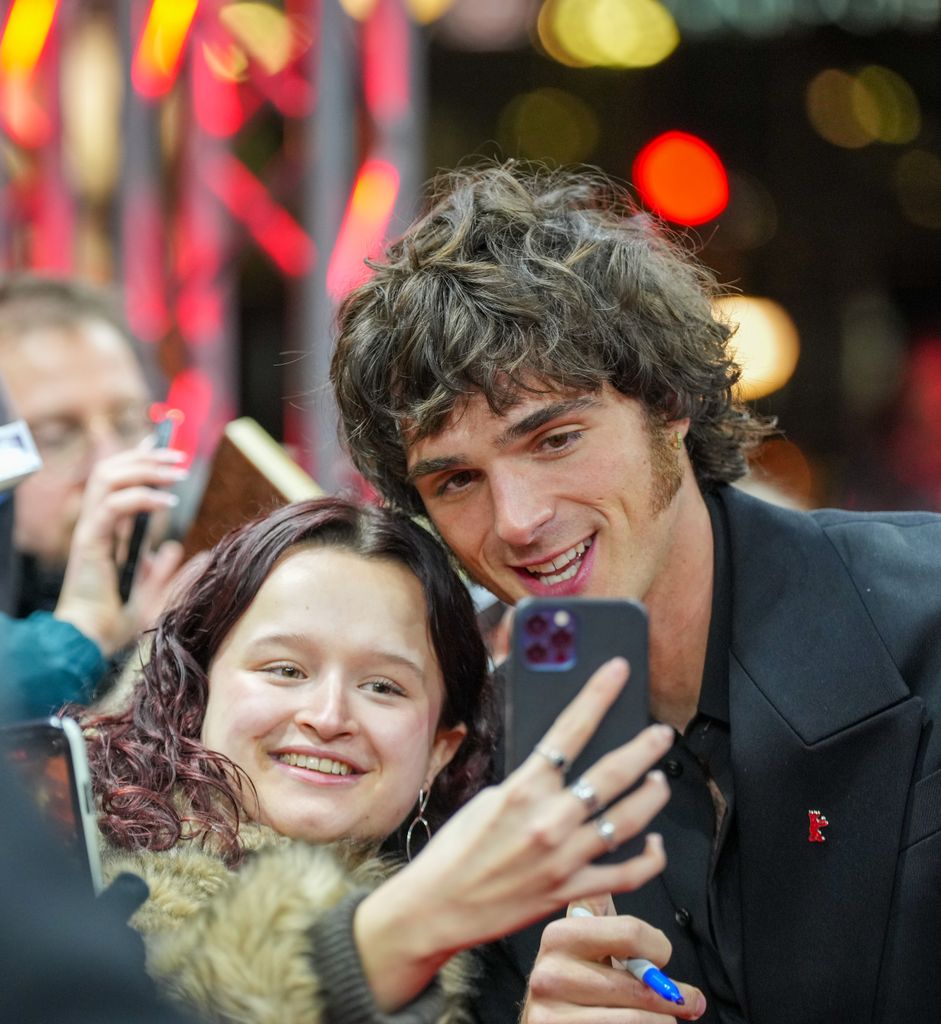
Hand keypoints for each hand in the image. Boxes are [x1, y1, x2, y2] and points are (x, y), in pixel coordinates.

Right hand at [53, 442, 187, 655]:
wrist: (89, 642)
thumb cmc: (113, 623)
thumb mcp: (151, 594)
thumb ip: (163, 571)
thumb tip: (177, 549)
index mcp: (106, 532)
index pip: (118, 480)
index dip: (139, 458)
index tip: (164, 446)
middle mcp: (95, 525)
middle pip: (111, 470)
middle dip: (146, 457)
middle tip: (180, 458)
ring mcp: (90, 531)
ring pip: (108, 478)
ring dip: (144, 469)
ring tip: (176, 474)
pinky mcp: (90, 542)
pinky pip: (113, 506)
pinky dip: (141, 497)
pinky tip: (166, 503)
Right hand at [355, 657, 674, 1009]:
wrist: (436, 906)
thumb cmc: (454, 851)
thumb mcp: (486, 800)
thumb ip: (527, 785)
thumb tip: (557, 771)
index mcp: (523, 788)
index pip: (570, 729)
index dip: (599, 695)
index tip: (618, 672)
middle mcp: (548, 820)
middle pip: (610, 774)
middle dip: (643, 748)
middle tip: (662, 733)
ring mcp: (564, 857)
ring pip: (626, 820)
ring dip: (651, 797)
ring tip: (661, 781)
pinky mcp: (570, 890)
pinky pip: (625, 875)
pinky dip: (648, 859)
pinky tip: (655, 845)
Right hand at [521, 894, 705, 1021]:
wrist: (543, 1022)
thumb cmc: (574, 975)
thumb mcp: (583, 934)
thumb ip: (609, 901)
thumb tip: (655, 846)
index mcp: (561, 933)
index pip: (630, 933)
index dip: (658, 947)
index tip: (663, 955)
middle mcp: (550, 970)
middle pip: (638, 983)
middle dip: (674, 995)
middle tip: (692, 1000)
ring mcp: (552, 1010)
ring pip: (637, 1018)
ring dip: (663, 1020)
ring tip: (669, 1016)